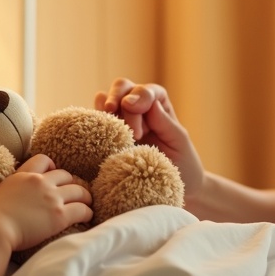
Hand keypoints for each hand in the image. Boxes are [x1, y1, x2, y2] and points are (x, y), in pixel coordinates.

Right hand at [0, 154, 93, 250]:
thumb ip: (10, 191)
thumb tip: (9, 201)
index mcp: (23, 175)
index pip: (44, 160)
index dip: (52, 167)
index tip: (54, 175)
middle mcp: (40, 182)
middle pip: (66, 176)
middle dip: (71, 184)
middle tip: (74, 194)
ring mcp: (52, 198)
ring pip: (79, 191)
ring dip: (85, 197)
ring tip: (87, 204)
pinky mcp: (59, 215)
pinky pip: (82, 210)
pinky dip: (88, 213)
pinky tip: (88, 217)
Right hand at [95, 78, 205, 193]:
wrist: (166, 188)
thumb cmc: (180, 164)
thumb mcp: (179, 143)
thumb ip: (165, 122)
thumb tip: (150, 103)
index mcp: (158, 105)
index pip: (146, 91)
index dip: (140, 100)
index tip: (138, 128)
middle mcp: (138, 107)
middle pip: (123, 87)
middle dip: (118, 98)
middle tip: (115, 115)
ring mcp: (120, 119)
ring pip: (105, 97)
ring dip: (104, 107)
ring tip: (107, 123)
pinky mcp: (106, 133)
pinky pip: (95, 117)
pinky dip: (94, 119)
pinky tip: (97, 131)